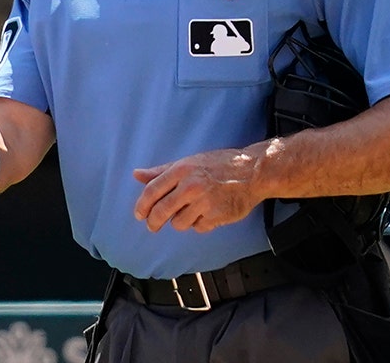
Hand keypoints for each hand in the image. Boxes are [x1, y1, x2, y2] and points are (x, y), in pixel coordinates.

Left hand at [132, 148, 260, 233]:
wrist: (252, 172)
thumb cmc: (219, 165)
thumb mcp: (188, 162)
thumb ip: (161, 171)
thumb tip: (136, 175)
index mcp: (181, 170)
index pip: (152, 191)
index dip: (142, 205)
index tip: (139, 214)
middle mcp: (191, 186)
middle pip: (161, 211)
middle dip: (153, 222)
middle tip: (152, 226)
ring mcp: (204, 202)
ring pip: (179, 223)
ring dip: (180, 220)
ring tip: (190, 211)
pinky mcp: (217, 216)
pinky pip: (198, 228)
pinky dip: (199, 223)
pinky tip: (206, 213)